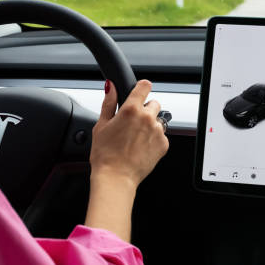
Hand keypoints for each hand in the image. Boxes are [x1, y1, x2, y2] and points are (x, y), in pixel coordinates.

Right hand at [85, 79, 168, 240]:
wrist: (116, 178)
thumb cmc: (105, 154)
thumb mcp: (101, 125)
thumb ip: (108, 102)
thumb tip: (111, 86)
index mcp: (131, 110)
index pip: (144, 86)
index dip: (141, 88)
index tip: (139, 91)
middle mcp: (147, 118)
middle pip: (153, 103)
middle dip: (144, 110)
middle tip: (132, 124)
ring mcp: (157, 131)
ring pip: (158, 120)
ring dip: (150, 125)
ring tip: (135, 139)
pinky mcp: (164, 144)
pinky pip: (161, 136)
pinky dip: (154, 139)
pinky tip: (141, 148)